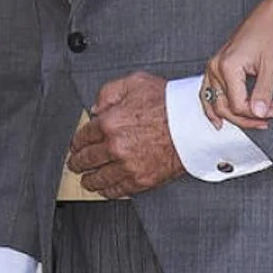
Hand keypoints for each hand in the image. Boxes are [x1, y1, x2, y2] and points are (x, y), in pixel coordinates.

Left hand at [67, 72, 184, 197]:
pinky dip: (107, 190)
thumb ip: (109, 92)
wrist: (195, 124)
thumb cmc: (171, 103)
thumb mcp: (137, 82)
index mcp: (110, 122)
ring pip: (97, 178)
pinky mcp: (140, 179)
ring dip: (89, 179)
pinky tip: (105, 187)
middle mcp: (114, 146)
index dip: (76, 142)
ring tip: (88, 178)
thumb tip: (95, 108)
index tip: (76, 146)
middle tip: (76, 163)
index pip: (81, 137)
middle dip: (78, 162)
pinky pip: (115, 190)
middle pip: (85, 160)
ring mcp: (127, 165)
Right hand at [202, 0, 272, 130]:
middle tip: (270, 120)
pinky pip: (208, 91)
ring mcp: (213, 65)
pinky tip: (217, 119)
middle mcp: (215, 67)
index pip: (239, 105)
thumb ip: (264, 92)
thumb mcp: (272, 65)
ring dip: (232, 116)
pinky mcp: (217, 64)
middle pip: (226, 107)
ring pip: (214, 102)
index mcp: (227, 67)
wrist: (269, 14)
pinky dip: (212, 106)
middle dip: (249, 117)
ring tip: (249, 125)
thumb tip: (259, 115)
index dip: (259, 113)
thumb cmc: (271, 34)